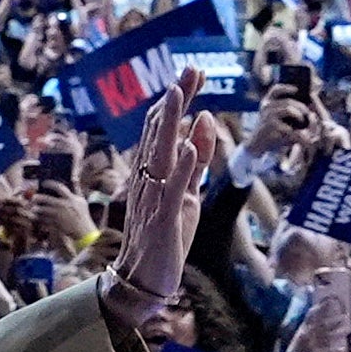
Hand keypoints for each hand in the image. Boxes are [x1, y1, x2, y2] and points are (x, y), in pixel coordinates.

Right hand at [106, 65, 226, 320]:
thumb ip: (196, 160)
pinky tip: (186, 147)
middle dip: (175, 101)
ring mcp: (152, 198)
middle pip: (159, 132)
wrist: (146, 281)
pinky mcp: (161, 220)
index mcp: (155, 172)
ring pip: (159, 154)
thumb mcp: (188, 193)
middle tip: (189, 70)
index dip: (179, 100)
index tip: (193, 72)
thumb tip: (204, 119)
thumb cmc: (166, 237)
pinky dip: (179, 169)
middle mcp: (148, 179)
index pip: (164, 127)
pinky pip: (170, 191)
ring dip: (169, 124)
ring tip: (178, 94)